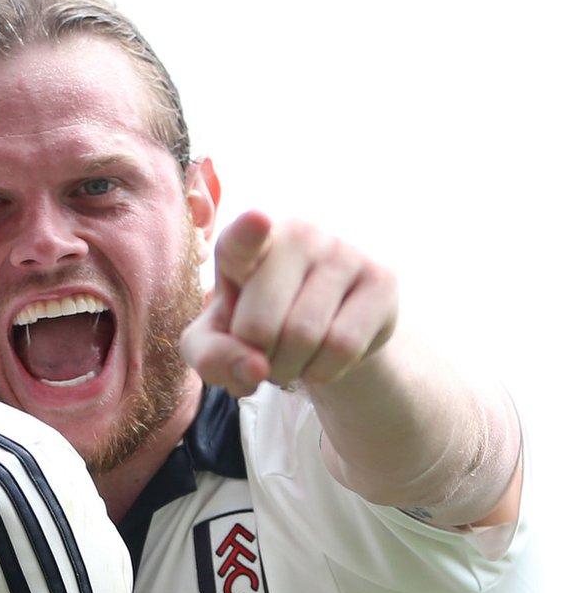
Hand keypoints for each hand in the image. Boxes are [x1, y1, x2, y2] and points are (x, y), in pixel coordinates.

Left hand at [182, 211, 397, 396]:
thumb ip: (212, 356)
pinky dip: (323, 370)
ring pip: (304, 337)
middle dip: (255, 360)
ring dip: (288, 369)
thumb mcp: (217, 343)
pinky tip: (320, 360)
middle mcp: (297, 235)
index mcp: (245, 242)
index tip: (257, 221)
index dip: (248, 231)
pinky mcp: (381, 279)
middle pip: (261, 325)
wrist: (322, 330)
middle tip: (261, 357)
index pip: (242, 238)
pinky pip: (343, 346)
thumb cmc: (257, 325)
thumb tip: (254, 370)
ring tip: (289, 360)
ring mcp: (343, 252)